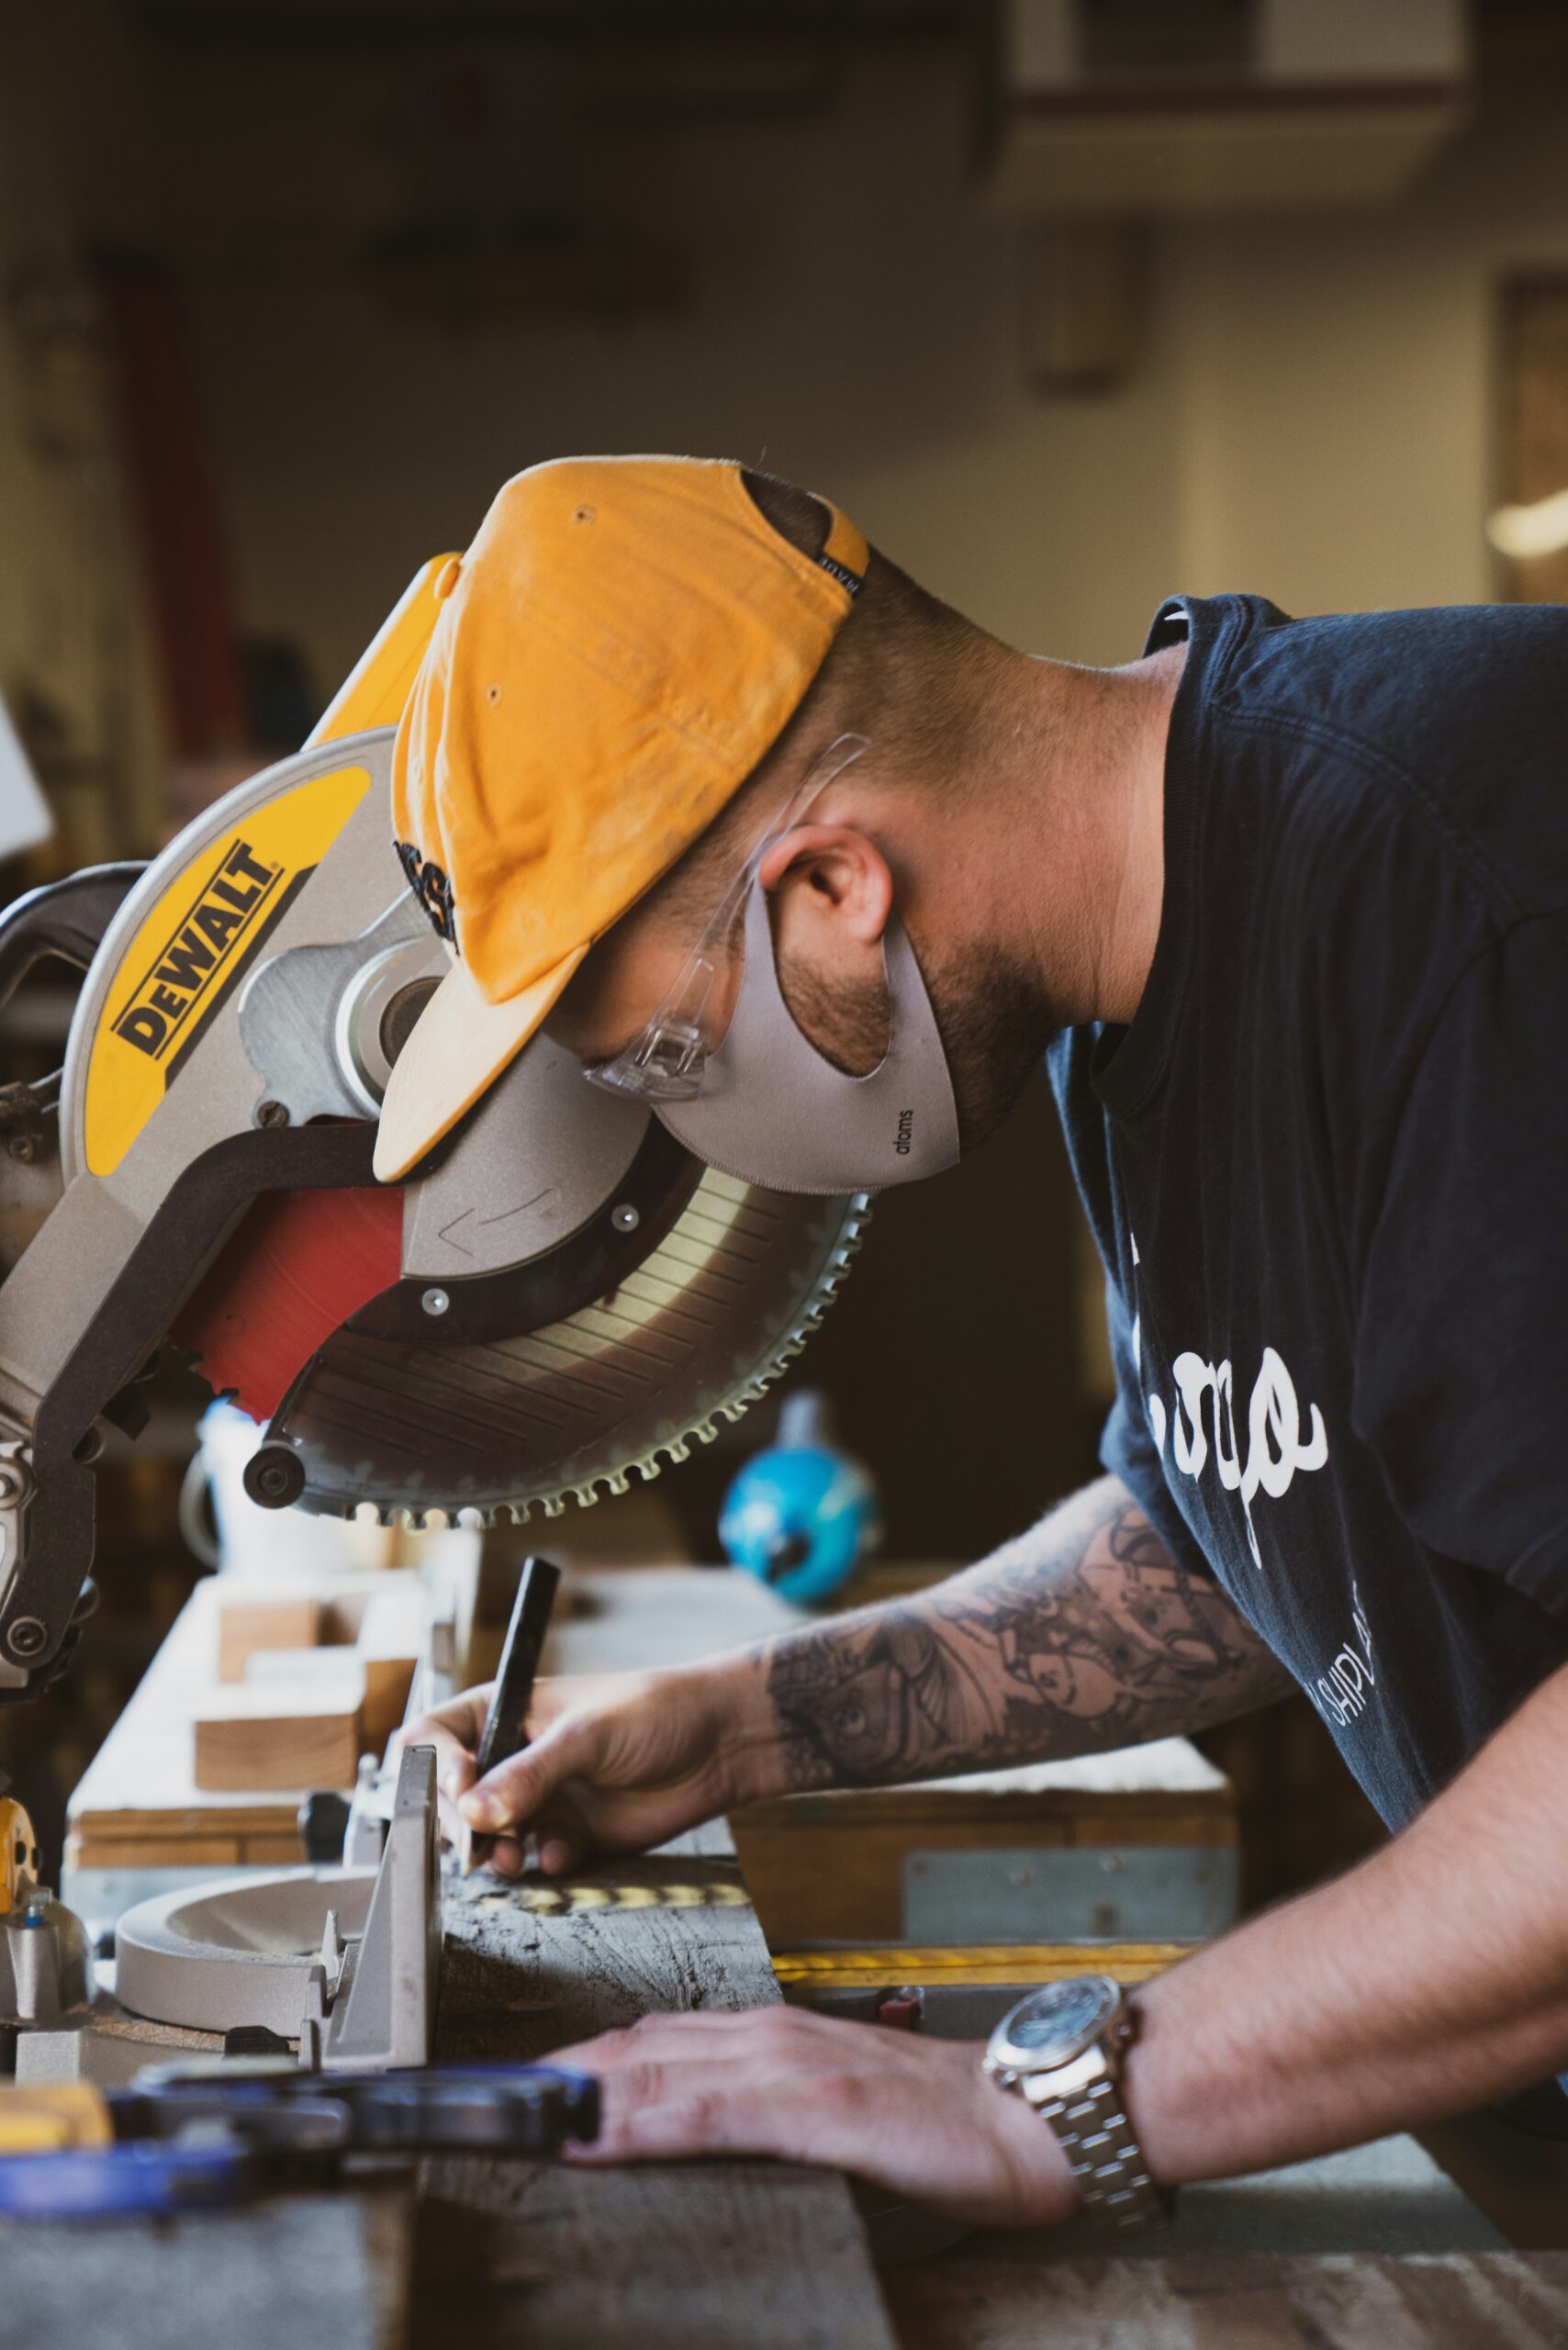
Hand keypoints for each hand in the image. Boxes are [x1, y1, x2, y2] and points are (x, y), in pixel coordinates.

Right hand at [401, 1660, 760, 1875]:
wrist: (717, 1745)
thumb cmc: (653, 1712)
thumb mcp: (586, 1735)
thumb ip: (530, 1774)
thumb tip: (474, 1812)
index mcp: (501, 1713)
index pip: (433, 1738)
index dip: (434, 1767)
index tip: (460, 1789)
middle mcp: (510, 1758)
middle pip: (451, 1799)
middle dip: (461, 1824)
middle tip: (482, 1839)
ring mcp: (537, 1799)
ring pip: (487, 1839)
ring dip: (494, 1853)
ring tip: (515, 1857)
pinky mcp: (567, 1835)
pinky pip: (535, 1862)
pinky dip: (543, 1863)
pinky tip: (567, 1853)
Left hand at [553, 2006, 1080, 2227]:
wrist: (1032, 2114)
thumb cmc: (946, 2120)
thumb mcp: (840, 2106)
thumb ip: (772, 2108)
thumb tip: (705, 2130)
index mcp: (772, 2036)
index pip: (650, 2039)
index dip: (577, 2062)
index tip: (516, 2090)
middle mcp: (767, 2037)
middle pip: (633, 2048)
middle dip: (552, 2076)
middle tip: (481, 2103)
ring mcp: (787, 2068)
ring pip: (655, 2071)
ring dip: (576, 2094)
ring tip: (510, 2116)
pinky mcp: (813, 2108)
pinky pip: (707, 2114)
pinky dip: (641, 2122)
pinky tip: (596, 2137)